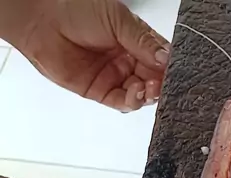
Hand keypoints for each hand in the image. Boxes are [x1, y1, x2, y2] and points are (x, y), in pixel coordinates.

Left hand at [0, 0, 168, 109]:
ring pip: (140, 95)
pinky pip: (122, 103)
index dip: (169, 67)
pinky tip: (135, 93)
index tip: (175, 72)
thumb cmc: (76, 8)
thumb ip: (142, 42)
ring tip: (147, 88)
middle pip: (153, 80)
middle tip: (161, 83)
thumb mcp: (118, 20)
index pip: (160, 58)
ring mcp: (115, 77)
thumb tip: (167, 59)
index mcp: (136, 39)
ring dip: (148, 95)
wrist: (43, 19)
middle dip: (160, 85)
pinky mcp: (101, 92)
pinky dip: (132, 101)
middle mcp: (128, 59)